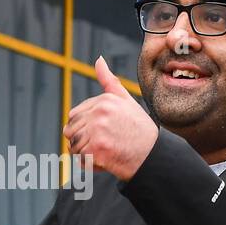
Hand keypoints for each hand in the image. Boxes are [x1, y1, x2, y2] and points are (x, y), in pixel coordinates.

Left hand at [62, 57, 159, 181]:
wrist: (153, 157)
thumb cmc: (141, 130)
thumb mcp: (126, 101)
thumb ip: (109, 81)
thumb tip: (98, 60)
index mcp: (104, 101)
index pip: (74, 116)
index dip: (85, 129)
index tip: (103, 134)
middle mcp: (100, 114)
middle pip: (71, 131)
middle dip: (82, 141)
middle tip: (103, 146)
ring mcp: (98, 132)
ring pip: (74, 146)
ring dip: (85, 153)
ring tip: (104, 153)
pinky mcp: (97, 150)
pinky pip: (80, 159)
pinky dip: (89, 164)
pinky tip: (104, 161)